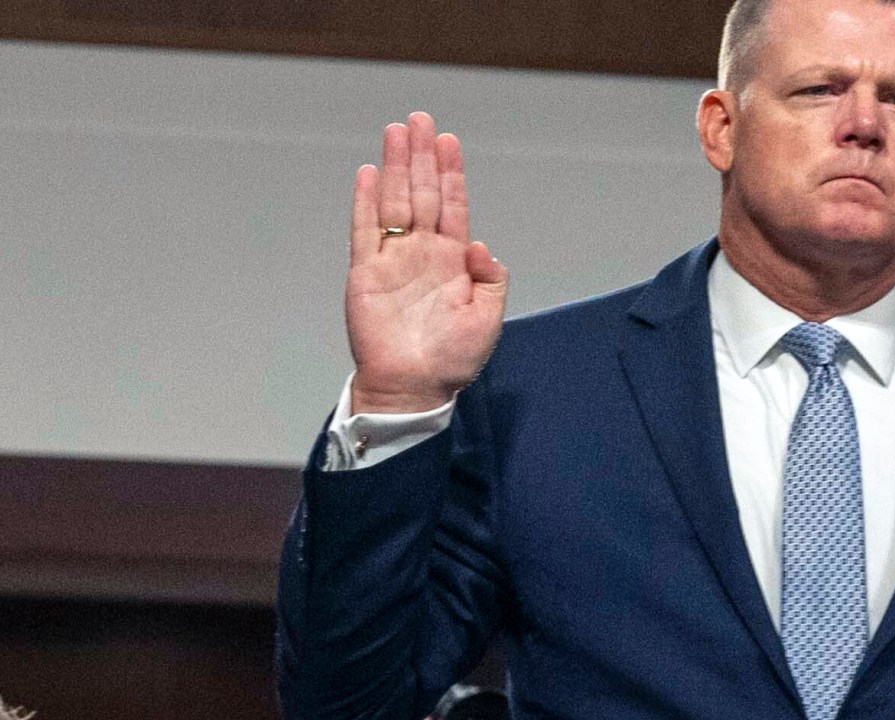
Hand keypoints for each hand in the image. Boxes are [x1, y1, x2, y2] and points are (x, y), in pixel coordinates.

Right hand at [347, 112, 508, 414]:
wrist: (414, 386)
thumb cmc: (452, 359)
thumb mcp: (487, 319)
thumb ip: (491, 281)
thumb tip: (481, 246)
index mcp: (453, 262)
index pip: (452, 207)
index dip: (451, 174)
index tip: (449, 141)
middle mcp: (423, 253)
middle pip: (421, 193)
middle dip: (422, 156)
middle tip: (421, 119)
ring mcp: (393, 259)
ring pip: (393, 202)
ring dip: (394, 166)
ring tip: (396, 132)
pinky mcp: (365, 272)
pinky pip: (364, 229)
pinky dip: (364, 201)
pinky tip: (367, 173)